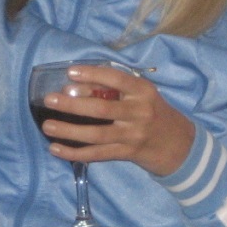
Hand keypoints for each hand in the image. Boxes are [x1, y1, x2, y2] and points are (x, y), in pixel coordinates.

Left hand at [40, 64, 193, 176]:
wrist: (179, 145)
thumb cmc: (153, 113)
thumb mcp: (141, 95)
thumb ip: (113, 89)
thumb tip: (74, 87)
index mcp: (143, 91)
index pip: (116, 78)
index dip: (93, 75)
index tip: (70, 72)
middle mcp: (139, 112)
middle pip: (101, 108)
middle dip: (73, 104)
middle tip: (49, 100)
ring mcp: (133, 135)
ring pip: (96, 134)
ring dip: (69, 131)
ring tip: (47, 126)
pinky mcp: (127, 153)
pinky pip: (97, 154)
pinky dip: (75, 153)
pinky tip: (56, 149)